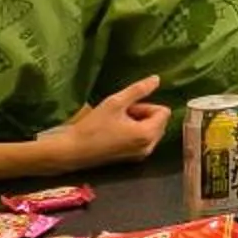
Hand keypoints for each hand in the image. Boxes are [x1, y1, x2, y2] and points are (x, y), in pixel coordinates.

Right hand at [41, 75, 167, 167]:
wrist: (73, 151)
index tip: (126, 109)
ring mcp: (141, 154)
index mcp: (148, 134)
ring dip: (137, 122)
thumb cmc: (93, 126)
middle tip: (120, 115)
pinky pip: (143, 139)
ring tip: (116, 123)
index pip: (163, 111)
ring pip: (151, 129)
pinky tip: (115, 132)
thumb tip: (157, 79)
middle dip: (143, 114)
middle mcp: (149, 147)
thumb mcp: (115, 102)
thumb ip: (138, 90)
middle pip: (159, 121)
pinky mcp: (133, 159)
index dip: (145, 106)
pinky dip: (134, 132)